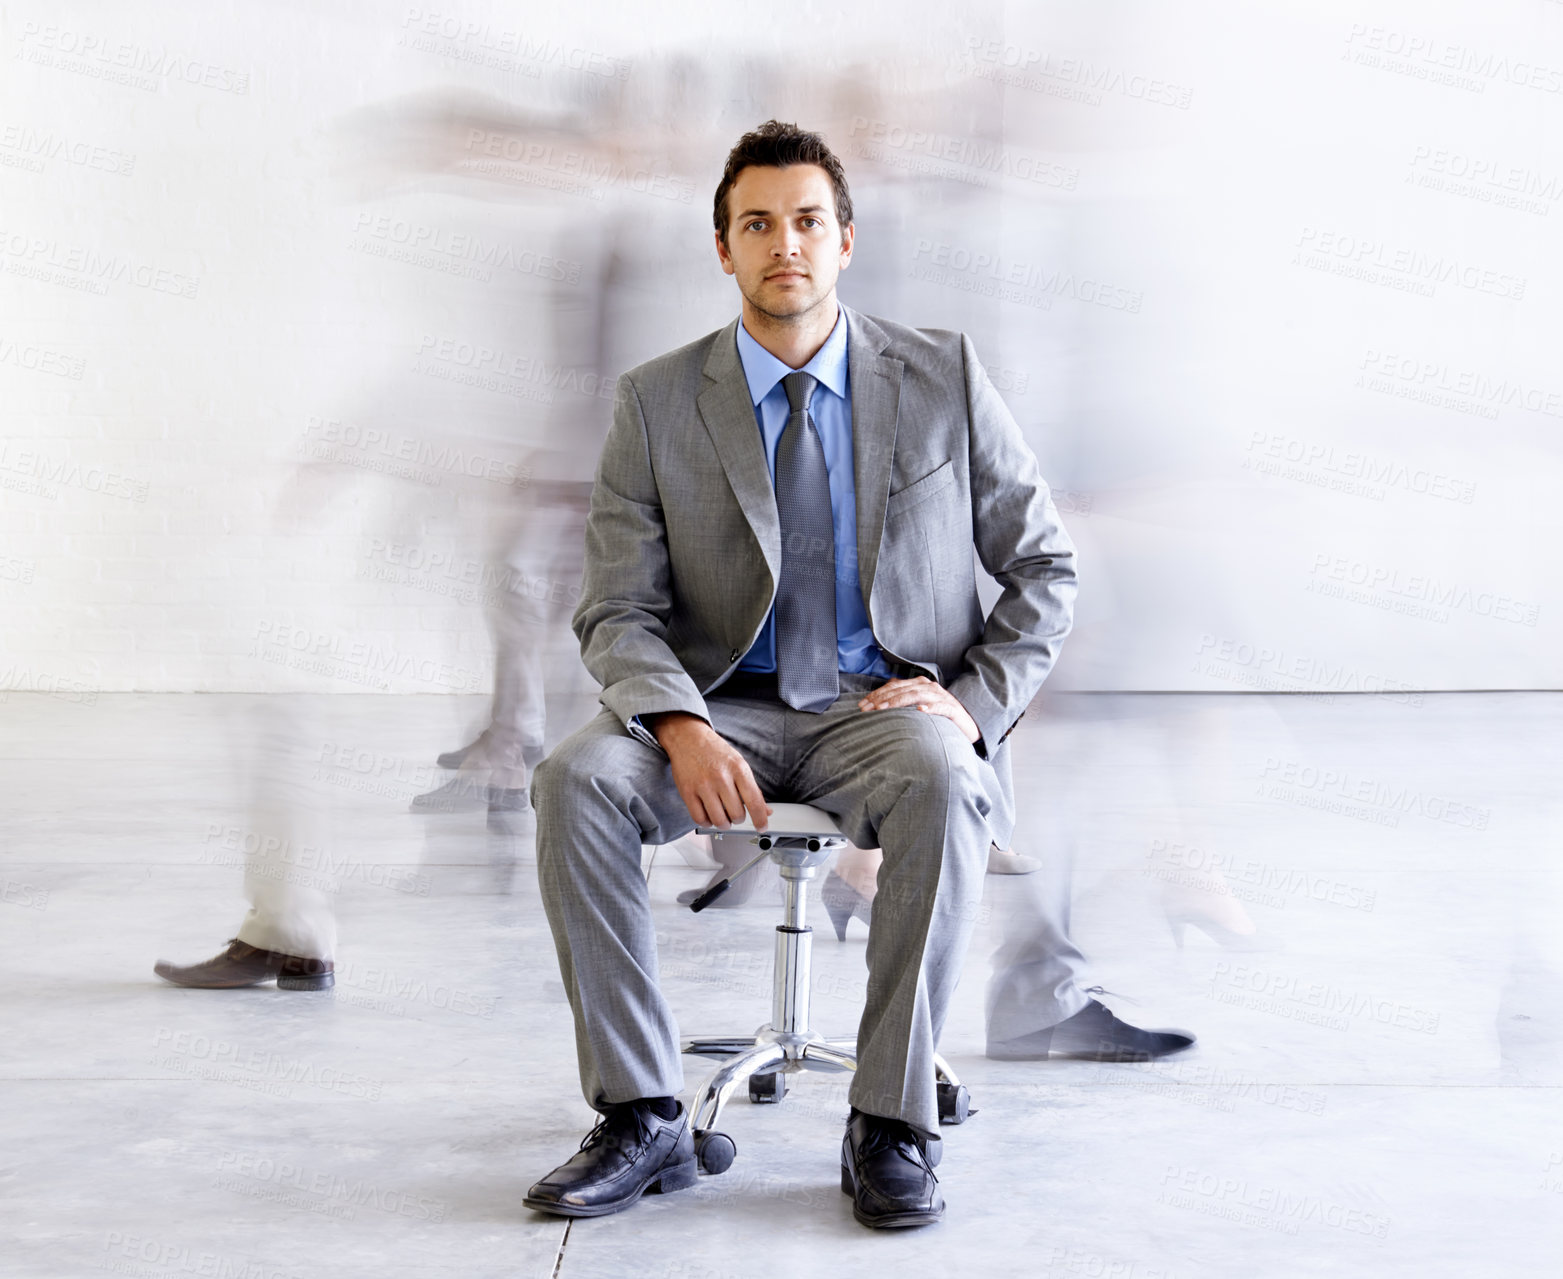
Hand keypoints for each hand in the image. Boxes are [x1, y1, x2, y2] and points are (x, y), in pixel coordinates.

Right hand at [646, 712, 771, 831]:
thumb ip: (752, 789)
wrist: (688, 738)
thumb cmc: (715, 751)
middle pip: (736, 814)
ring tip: (722, 816)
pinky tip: (708, 815)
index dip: (760, 819)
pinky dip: (706, 822)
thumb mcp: (739, 764)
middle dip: (738, 819)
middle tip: (734, 813)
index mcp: (738, 769)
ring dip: (723, 823)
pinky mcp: (687, 792)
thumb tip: (766, 811)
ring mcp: (703, 785)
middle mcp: (721, 777)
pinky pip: (699, 819)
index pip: (754, 801)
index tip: (761, 827)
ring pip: (718, 820)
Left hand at [857, 677, 980, 744]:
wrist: (968, 722)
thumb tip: (881, 700)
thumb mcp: (919, 704)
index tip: (862, 705)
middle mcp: (929, 687)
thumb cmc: (939, 715)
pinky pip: (940, 707)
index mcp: (919, 684)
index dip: (877, 694)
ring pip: (916, 695)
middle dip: (882, 699)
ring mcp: (940, 697)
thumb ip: (903, 699)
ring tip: (884, 709)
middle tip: (866, 709)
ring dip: (898, 701)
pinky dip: (930, 708)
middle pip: (902, 690)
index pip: (894, 686)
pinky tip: (920, 711)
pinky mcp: (952, 709)